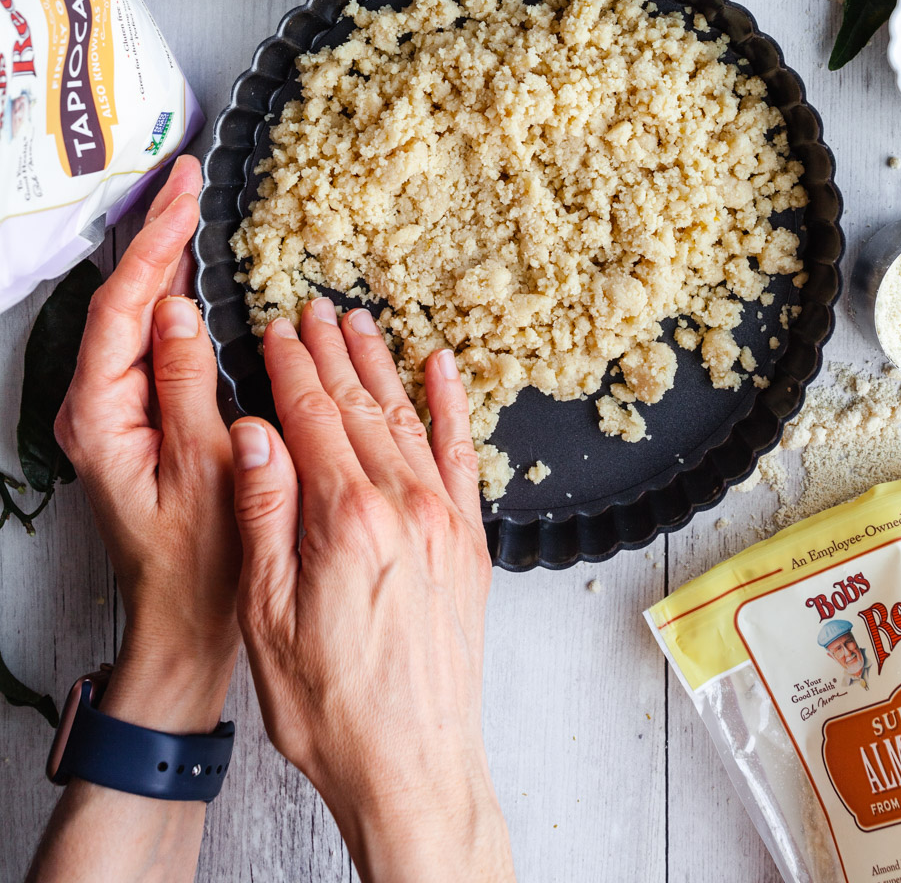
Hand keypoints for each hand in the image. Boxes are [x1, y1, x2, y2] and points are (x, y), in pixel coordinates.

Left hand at [55, 155, 239, 732]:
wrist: (187, 625)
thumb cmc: (203, 564)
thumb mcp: (207, 466)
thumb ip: (187, 382)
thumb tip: (177, 309)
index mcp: (100, 418)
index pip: (123, 308)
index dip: (154, 243)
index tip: (183, 195)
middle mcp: (94, 409)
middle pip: (120, 301)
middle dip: (154, 235)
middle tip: (187, 179)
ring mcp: (112, 413)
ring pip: (131, 317)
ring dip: (161, 260)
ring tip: (189, 207)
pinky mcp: (134, 418)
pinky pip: (146, 343)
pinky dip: (169, 299)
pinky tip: (190, 274)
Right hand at [229, 303, 513, 882]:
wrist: (412, 766)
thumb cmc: (333, 706)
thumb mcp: (269, 614)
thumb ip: (266, 513)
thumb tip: (255, 432)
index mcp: (348, 518)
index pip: (311, 416)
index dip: (289, 367)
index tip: (276, 330)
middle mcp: (405, 505)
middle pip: (360, 406)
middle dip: (331, 352)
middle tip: (314, 309)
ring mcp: (445, 520)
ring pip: (407, 419)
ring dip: (380, 365)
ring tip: (360, 323)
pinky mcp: (470, 541)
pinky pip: (463, 454)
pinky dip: (451, 405)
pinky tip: (442, 368)